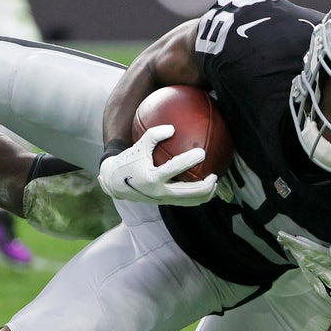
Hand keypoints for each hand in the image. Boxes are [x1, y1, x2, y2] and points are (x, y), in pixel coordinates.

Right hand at [97, 124, 217, 205]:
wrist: (115, 183)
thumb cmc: (128, 161)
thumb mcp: (138, 146)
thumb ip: (153, 135)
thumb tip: (173, 128)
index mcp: (152, 177)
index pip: (174, 169)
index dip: (189, 160)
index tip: (202, 152)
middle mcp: (159, 192)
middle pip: (188, 193)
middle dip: (205, 186)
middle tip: (215, 174)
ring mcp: (163, 200)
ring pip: (190, 201)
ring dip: (205, 194)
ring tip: (215, 183)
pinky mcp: (165, 202)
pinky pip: (186, 201)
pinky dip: (198, 196)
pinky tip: (205, 186)